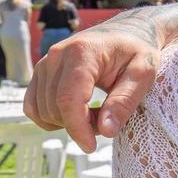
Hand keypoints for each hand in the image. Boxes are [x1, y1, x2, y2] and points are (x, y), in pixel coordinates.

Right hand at [25, 20, 159, 152]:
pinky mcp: (41, 72)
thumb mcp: (144, 74)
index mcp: (83, 52)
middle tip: (108, 119)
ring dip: (68, 122)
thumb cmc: (139, 50)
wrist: (129, 31)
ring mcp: (45, 63)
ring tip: (98, 112)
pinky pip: (34, 106)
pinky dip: (53, 117)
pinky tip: (78, 113)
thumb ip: (125, 101)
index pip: (69, 98)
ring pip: (42, 110)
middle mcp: (57, 55)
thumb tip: (105, 131)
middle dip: (80, 125)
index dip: (77, 127)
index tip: (91, 146)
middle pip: (54, 107)